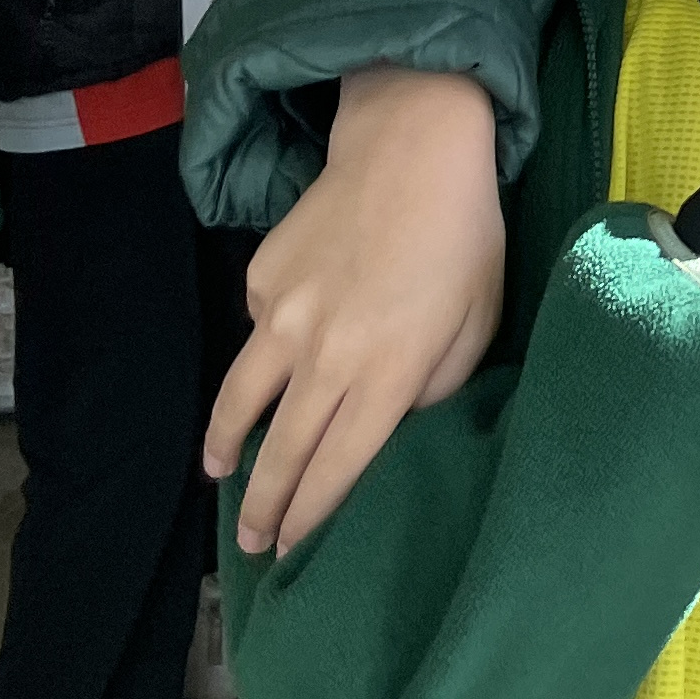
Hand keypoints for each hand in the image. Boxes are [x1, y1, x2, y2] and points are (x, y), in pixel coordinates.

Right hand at [208, 68, 505, 554]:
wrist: (412, 146)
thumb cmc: (463, 238)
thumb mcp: (477, 323)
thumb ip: (434, 388)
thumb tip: (392, 429)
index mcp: (388, 372)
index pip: (337, 468)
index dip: (310, 518)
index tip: (290, 552)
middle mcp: (327, 353)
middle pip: (283, 450)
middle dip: (264, 505)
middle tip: (250, 542)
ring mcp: (284, 315)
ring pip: (241, 401)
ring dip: (227, 446)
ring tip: (222, 473)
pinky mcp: (261, 278)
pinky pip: (257, 334)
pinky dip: (262, 354)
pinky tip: (280, 352)